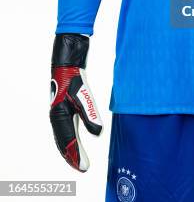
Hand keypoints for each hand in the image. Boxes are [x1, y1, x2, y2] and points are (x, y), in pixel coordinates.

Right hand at [50, 33, 102, 171]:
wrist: (67, 63)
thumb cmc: (73, 78)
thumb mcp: (84, 95)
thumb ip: (90, 114)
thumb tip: (98, 132)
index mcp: (59, 116)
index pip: (68, 141)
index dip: (76, 155)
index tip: (84, 167)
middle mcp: (57, 117)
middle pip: (64, 142)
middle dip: (72, 156)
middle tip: (83, 168)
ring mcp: (59, 113)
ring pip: (63, 137)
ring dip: (71, 149)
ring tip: (78, 160)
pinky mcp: (64, 108)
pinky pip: (65, 130)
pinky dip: (69, 139)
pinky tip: (75, 143)